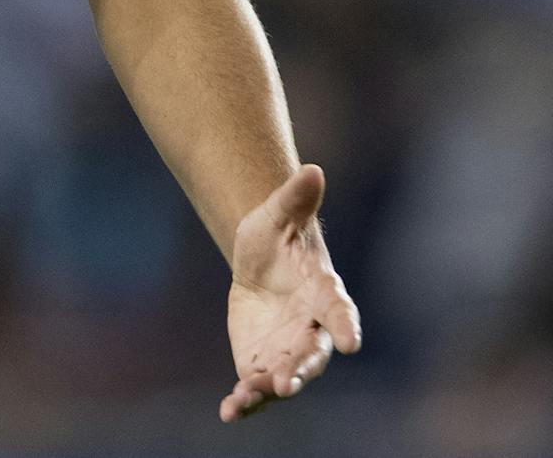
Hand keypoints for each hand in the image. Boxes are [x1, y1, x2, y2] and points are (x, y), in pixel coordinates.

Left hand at [220, 163, 362, 422]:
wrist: (258, 263)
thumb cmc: (276, 237)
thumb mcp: (277, 214)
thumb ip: (296, 198)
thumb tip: (312, 169)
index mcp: (323, 294)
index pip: (339, 310)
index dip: (347, 325)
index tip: (352, 342)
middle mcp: (312, 331)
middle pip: (312, 356)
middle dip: (300, 370)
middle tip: (286, 381)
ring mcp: (288, 351)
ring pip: (285, 378)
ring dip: (269, 390)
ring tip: (246, 398)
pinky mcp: (261, 364)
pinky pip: (256, 387)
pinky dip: (245, 400)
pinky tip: (229, 412)